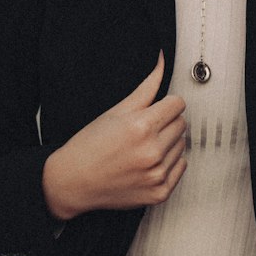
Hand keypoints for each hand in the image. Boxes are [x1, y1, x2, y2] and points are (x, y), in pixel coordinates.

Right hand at [41, 52, 186, 220]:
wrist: (73, 182)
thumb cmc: (89, 146)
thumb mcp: (116, 111)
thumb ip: (146, 87)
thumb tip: (161, 63)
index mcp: (141, 127)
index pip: (177, 105)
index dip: (166, 104)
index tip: (155, 109)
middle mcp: (151, 152)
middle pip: (181, 124)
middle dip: (165, 123)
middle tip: (144, 130)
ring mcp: (156, 174)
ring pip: (182, 146)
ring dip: (167, 144)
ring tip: (142, 148)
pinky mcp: (159, 193)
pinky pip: (180, 168)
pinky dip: (168, 164)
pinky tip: (147, 163)